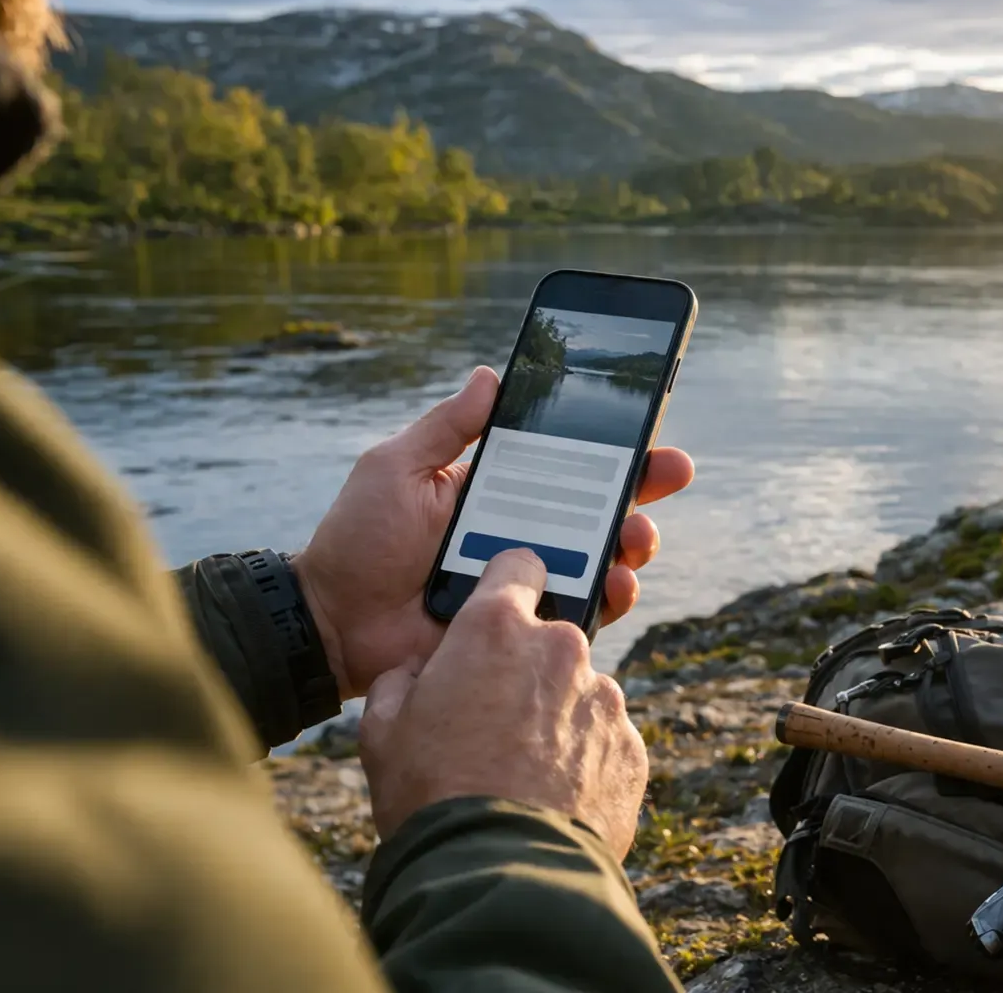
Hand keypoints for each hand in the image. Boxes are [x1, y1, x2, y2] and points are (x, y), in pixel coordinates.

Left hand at [292, 366, 695, 698]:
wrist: (332, 623)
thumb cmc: (358, 540)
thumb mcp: (396, 468)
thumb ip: (446, 427)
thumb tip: (490, 373)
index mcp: (498, 490)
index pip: (567, 464)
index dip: (613, 447)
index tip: (649, 428)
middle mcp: (522, 534)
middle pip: (601, 509)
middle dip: (644, 489)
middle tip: (670, 472)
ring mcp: (528, 583)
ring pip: (602, 560)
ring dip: (632, 544)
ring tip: (636, 537)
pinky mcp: (525, 628)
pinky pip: (579, 614)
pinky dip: (607, 601)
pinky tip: (616, 585)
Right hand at [360, 549, 646, 855]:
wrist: (496, 874)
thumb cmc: (430, 794)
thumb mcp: (382, 729)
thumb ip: (400, 680)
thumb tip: (416, 671)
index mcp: (497, 628)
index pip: (517, 566)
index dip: (505, 585)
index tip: (499, 609)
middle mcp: (561, 649)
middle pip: (550, 639)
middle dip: (526, 669)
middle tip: (492, 720)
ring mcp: (605, 699)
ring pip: (580, 693)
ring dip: (556, 719)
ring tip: (519, 773)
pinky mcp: (632, 750)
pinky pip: (605, 743)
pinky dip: (583, 763)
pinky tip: (550, 799)